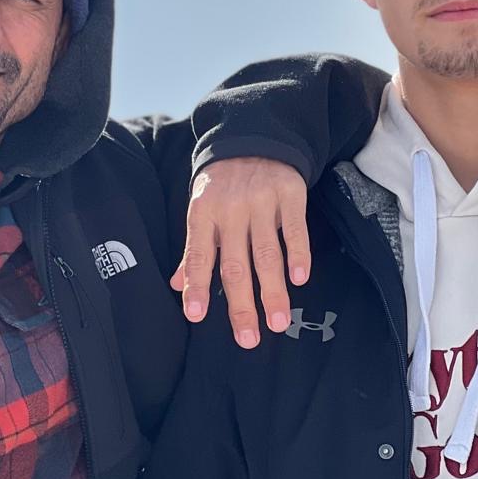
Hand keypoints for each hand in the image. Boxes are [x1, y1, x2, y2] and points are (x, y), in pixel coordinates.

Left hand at [168, 157, 309, 347]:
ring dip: (273, 290)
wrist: (251, 140)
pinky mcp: (290, 195)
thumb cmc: (222, 185)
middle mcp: (230, 211)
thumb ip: (193, 250)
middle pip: (235, 263)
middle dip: (241, 304)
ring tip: (278, 321)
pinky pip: (295, 229)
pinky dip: (299, 255)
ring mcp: (261, 203)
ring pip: (266, 253)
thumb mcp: (201, 210)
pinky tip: (300, 280)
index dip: (196, 285)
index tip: (196, 316)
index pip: (197, 255)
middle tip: (248, 338)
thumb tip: (177, 286)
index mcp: (203, 214)